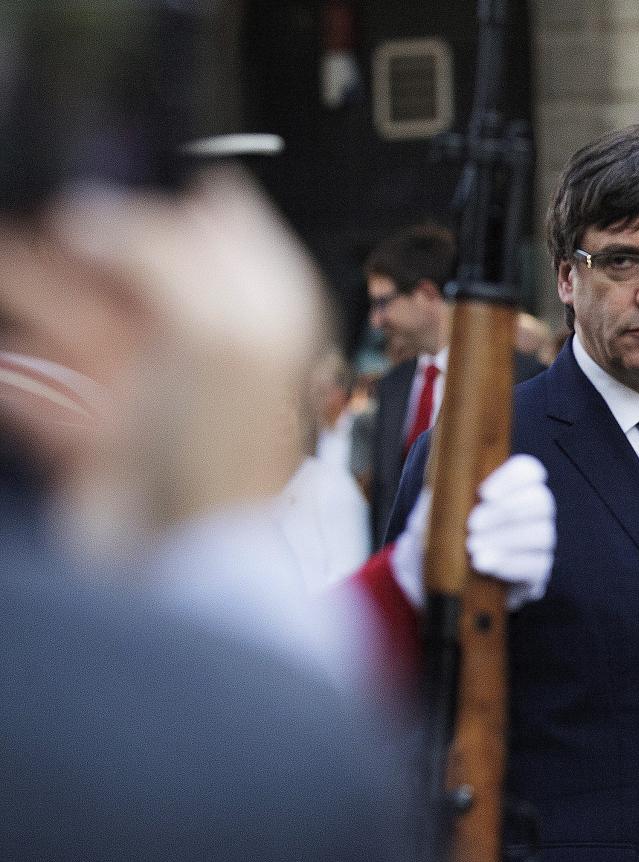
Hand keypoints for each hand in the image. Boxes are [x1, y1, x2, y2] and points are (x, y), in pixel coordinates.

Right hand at [0, 170, 327, 544]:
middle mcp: (214, 350)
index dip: (171, 201)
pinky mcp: (108, 441)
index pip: (226, 233)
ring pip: (82, 321)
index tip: (117, 173)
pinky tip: (3, 357)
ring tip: (6, 258)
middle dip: (80, 241)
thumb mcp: (214, 328)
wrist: (183, 560)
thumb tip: (100, 215)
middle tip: (37, 210)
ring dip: (30, 291)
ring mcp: (158, 396)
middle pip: (139, 273)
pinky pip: (48, 390)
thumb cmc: (223, 454)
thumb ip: (159, 254)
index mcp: (262, 317)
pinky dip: (17, 373)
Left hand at [389, 454, 554, 609]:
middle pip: (541, 500)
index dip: (513, 478)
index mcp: (508, 492)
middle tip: (472, 526)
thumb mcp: (426, 524)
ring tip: (475, 550)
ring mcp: (538, 545)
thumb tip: (440, 492)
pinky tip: (488, 567)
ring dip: (507, 539)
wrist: (436, 594)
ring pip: (542, 532)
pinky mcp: (537, 575)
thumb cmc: (436, 551)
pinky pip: (538, 565)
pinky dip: (512, 564)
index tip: (483, 494)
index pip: (528, 471)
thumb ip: (434, 505)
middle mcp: (531, 514)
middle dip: (505, 511)